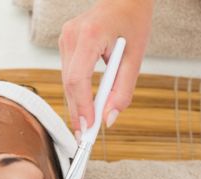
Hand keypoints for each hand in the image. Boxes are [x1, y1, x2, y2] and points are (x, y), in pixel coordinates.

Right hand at [59, 0, 154, 141]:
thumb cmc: (133, 20)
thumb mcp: (136, 56)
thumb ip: (122, 90)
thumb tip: (108, 119)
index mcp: (90, 35)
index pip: (77, 79)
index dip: (81, 106)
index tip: (88, 127)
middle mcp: (71, 36)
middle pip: (69, 84)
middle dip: (77, 111)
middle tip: (85, 135)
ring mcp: (64, 38)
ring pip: (66, 81)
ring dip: (77, 103)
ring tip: (87, 123)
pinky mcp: (64, 43)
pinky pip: (68, 74)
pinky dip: (77, 91)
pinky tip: (85, 104)